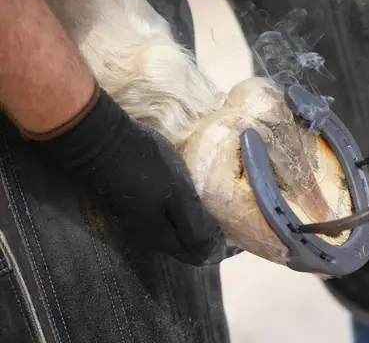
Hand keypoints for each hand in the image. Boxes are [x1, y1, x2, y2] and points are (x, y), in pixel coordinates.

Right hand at [31, 85, 225, 264]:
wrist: (99, 140)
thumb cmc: (145, 165)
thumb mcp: (177, 193)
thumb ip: (195, 224)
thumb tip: (214, 253)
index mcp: (161, 236)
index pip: (198, 255)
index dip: (221, 248)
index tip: (240, 233)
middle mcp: (147, 233)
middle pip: (185, 245)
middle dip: (209, 237)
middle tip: (231, 219)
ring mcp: (136, 217)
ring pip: (173, 231)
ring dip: (195, 224)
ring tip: (216, 207)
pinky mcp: (130, 201)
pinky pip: (163, 215)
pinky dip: (181, 211)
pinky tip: (190, 194)